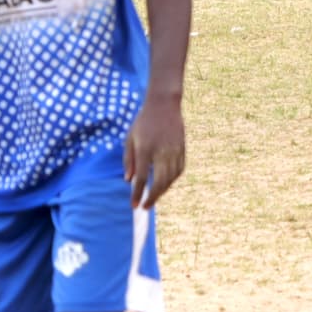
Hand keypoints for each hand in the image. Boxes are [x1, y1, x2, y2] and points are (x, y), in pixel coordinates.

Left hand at [125, 92, 186, 208]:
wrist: (164, 105)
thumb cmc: (143, 122)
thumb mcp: (130, 138)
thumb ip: (128, 160)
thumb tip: (128, 180)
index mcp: (145, 148)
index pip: (141, 177)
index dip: (137, 193)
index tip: (134, 205)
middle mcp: (161, 151)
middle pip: (160, 181)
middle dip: (153, 197)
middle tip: (146, 206)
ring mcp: (174, 150)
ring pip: (171, 178)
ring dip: (163, 190)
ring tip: (155, 196)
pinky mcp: (183, 149)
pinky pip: (179, 170)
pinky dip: (173, 180)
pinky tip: (166, 184)